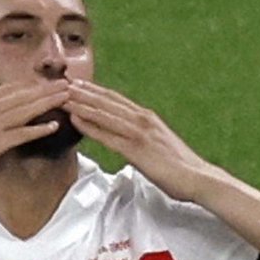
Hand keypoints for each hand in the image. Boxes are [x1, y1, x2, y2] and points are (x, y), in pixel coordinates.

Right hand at [0, 81, 70, 177]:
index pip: (10, 90)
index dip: (30, 86)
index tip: (46, 82)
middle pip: (23, 95)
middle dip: (46, 89)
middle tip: (67, 84)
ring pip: (27, 109)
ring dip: (49, 102)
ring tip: (68, 97)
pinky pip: (21, 134)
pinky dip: (39, 129)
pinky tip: (55, 125)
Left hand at [66, 80, 212, 201]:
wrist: (197, 177)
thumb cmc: (180, 167)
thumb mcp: (158, 144)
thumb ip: (143, 138)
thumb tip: (130, 139)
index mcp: (147, 118)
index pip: (116, 100)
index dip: (96, 91)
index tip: (79, 84)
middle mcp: (142, 119)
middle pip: (107, 101)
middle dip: (84, 91)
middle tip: (63, 82)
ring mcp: (139, 133)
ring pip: (104, 113)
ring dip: (81, 104)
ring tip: (62, 96)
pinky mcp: (135, 149)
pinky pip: (107, 134)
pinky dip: (89, 125)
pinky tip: (75, 119)